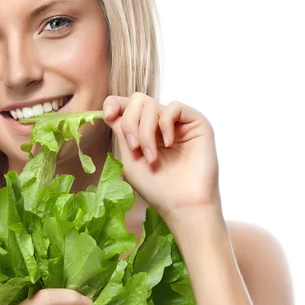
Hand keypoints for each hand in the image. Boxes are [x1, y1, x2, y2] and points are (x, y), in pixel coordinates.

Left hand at [103, 93, 221, 222]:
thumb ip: (122, 132)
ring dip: (146, 131)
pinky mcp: (196, 122)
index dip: (114, 104)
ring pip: (152, 104)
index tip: (108, 116)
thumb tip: (113, 110)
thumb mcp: (130, 159)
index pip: (127, 105)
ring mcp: (179, 122)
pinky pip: (174, 107)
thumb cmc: (158, 188)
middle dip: (131, 123)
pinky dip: (165, 124)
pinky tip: (169, 143)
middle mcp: (161, 124)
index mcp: (145, 131)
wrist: (182, 204)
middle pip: (137, 100)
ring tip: (152, 156)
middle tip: (135, 149)